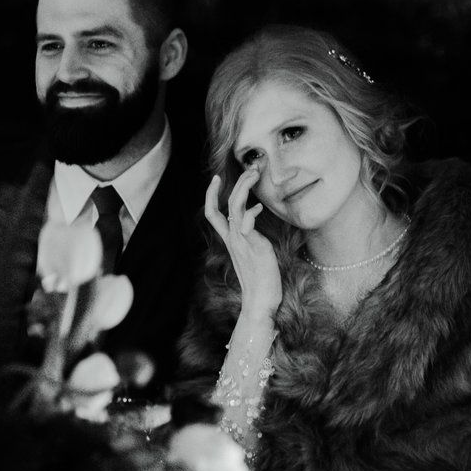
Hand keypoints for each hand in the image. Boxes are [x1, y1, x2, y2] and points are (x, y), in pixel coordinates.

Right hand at [204, 172, 281, 319]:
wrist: (259, 302)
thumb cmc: (260, 280)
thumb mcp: (253, 252)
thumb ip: (249, 234)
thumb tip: (252, 212)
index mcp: (230, 240)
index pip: (213, 213)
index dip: (211, 195)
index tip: (216, 178)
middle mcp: (233, 239)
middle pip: (225, 204)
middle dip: (236, 183)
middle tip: (250, 168)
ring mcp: (241, 242)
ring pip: (234, 207)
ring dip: (244, 188)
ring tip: (255, 175)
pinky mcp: (253, 247)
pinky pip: (246, 224)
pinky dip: (250, 213)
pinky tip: (259, 209)